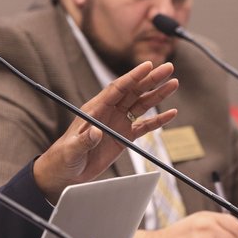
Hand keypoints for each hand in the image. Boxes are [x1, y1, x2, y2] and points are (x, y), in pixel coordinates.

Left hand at [33, 61, 178, 200]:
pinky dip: (157, 120)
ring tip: (173, 83)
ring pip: (141, 105)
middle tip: (168, 68)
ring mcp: (117, 124)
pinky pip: (144, 126)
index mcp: (94, 110)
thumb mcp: (71, 150)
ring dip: (157, 95)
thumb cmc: (63, 158)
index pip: (116, 89)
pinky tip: (171, 113)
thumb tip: (95, 132)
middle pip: (132, 92)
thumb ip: (83, 141)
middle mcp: (108, 113)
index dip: (132, 77)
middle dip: (150, 79)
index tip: (148, 65)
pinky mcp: (123, 138)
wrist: (65, 172)